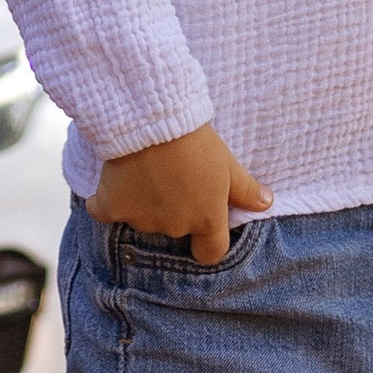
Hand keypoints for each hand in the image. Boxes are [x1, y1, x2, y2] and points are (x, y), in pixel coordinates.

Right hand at [87, 121, 272, 264]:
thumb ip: (246, 189)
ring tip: (147, 170)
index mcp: (205, 220)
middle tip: (172, 177)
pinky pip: (105, 212)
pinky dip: (107, 201)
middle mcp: (173, 227)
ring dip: (144, 202)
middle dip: (174, 210)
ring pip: (143, 219)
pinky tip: (114, 182)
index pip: (210, 253)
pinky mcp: (111, 207)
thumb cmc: (195, 141)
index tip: (202, 219)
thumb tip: (267, 204)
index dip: (207, 240)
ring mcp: (140, 220)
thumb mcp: (227, 163)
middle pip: (175, 230)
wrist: (150, 119)